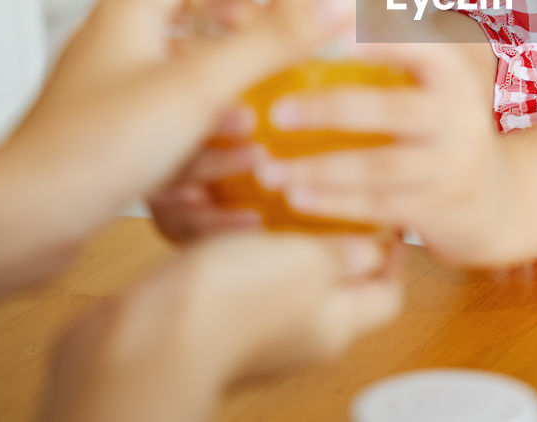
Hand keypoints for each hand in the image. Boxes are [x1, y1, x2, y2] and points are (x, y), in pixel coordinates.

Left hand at [4, 0, 350, 238]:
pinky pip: (168, 131)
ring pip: (179, 86)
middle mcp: (115, 51)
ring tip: (265, 119)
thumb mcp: (203, 84)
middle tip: (278, 49)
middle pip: (185, 28)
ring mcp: (109, 100)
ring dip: (225, 100)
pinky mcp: (109, 145)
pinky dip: (202, 143)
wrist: (27, 219)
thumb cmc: (93, 146)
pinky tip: (233, 168)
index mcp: (129, 16)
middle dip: (237, 43)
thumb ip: (274, 40)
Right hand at [43, 232, 402, 421]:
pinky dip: (239, 246)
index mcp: (335, 326)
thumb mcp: (308, 263)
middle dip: (337, 241)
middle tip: (335, 197)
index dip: (394, 257)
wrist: (142, 340)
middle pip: (336, 286)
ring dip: (282, 238)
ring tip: (280, 197)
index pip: (386, 295)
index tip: (391, 217)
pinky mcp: (207, 318)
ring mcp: (251, 330)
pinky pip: (236, 278)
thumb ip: (345, 253)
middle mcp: (299, 335)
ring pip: (282, 277)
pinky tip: (229, 217)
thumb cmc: (230, 305)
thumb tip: (375, 249)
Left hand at [256, 41, 510, 263]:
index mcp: (451, 71)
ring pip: (382, 167)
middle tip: (277, 111)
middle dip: (333, 109)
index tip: (331, 32)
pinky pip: (380, 207)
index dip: (380, 37)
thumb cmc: (435, 121)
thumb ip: (365, 34)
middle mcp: (459, 115)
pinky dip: (334, 204)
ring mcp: (450, 166)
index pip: (420, 45)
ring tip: (267, 168)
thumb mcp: (422, 76)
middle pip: (395, 109)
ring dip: (321, 168)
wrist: (493, 199)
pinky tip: (293, 198)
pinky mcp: (437, 209)